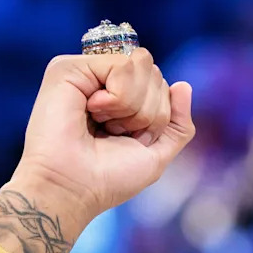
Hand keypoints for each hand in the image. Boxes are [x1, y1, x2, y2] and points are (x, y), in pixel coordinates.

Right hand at [0, 48, 194, 252]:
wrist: (74, 188)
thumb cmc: (108, 178)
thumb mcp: (156, 153)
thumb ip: (178, 123)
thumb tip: (183, 84)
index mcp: (118, 98)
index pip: (159, 83)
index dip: (157, 115)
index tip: (128, 139)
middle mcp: (100, 81)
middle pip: (154, 71)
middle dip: (148, 111)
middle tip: (114, 133)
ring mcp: (85, 72)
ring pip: (141, 64)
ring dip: (133, 106)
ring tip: (103, 124)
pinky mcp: (68, 68)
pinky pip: (122, 65)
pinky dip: (119, 98)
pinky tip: (93, 111)